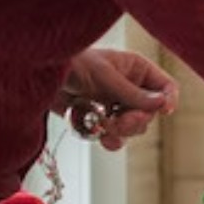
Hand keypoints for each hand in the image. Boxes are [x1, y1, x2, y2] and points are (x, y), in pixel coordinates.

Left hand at [55, 48, 179, 149]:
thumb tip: (163, 104)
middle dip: (136, 120)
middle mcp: (129, 87)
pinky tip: (101, 139)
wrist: (35, 77)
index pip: (165, 86)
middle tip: (120, 122)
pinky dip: (109, 140)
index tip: (164, 111)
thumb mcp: (104, 76)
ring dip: (121, 131)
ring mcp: (114, 105)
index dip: (167, 99)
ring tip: (104, 126)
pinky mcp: (99, 120)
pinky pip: (114, 136)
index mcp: (135, 69)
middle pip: (150, 112)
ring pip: (133, 127)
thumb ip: (132, 93)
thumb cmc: (71, 63)